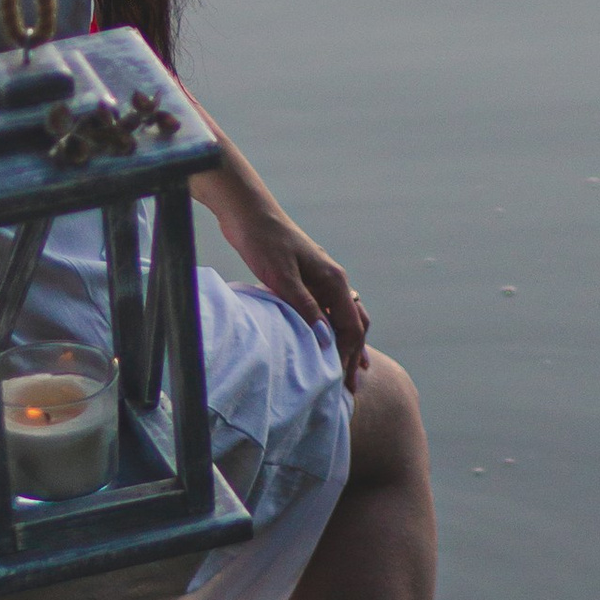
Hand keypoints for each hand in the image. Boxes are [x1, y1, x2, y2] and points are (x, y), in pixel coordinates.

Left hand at [204, 181, 370, 382]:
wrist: (247, 212)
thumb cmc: (264, 240)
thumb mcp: (282, 276)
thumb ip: (304, 307)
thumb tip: (325, 339)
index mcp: (334, 280)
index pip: (351, 326)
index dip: (349, 356)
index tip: (342, 382)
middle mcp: (333, 280)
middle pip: (352, 324)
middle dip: (353, 356)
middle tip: (349, 387)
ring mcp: (319, 279)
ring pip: (341, 318)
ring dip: (344, 345)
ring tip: (346, 371)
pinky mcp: (304, 279)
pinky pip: (323, 311)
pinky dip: (328, 331)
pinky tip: (322, 343)